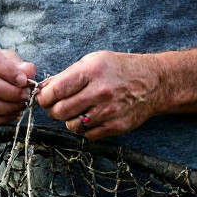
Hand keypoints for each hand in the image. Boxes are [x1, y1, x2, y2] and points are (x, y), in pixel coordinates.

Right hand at [0, 44, 35, 125]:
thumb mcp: (1, 56)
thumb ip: (16, 63)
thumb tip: (30, 72)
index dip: (10, 72)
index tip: (24, 80)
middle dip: (11, 92)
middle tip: (25, 95)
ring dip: (8, 107)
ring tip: (21, 104)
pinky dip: (1, 119)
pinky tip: (12, 113)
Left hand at [36, 51, 161, 139]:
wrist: (153, 82)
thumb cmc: (119, 69)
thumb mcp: (93, 61)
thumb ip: (67, 75)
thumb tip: (43, 90)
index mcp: (92, 71)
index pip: (56, 90)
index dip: (44, 96)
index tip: (44, 97)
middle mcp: (101, 91)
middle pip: (60, 111)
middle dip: (53, 110)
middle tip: (56, 106)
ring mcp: (109, 111)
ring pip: (72, 126)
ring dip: (69, 120)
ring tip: (78, 110)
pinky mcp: (116, 126)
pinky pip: (87, 135)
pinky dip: (84, 128)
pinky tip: (92, 116)